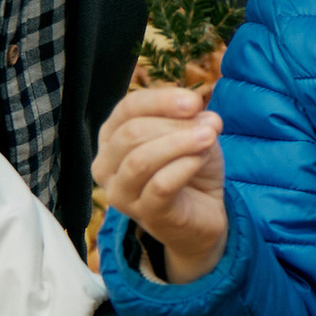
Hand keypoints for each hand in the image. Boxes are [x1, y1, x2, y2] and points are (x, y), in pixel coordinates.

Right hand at [93, 85, 225, 284]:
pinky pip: (160, 185)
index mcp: (112, 137)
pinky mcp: (146, 215)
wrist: (204, 214)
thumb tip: (198, 112)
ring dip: (179, 144)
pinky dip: (183, 167)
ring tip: (209, 138)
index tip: (194, 102)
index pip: (128, 109)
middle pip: (132, 132)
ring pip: (140, 160)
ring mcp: (121, 194)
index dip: (161, 100)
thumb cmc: (189, 169)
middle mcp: (106, 166)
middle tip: (209, 127)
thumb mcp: (191, 134)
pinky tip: (200, 160)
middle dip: (174, 124)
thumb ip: (191, 119)